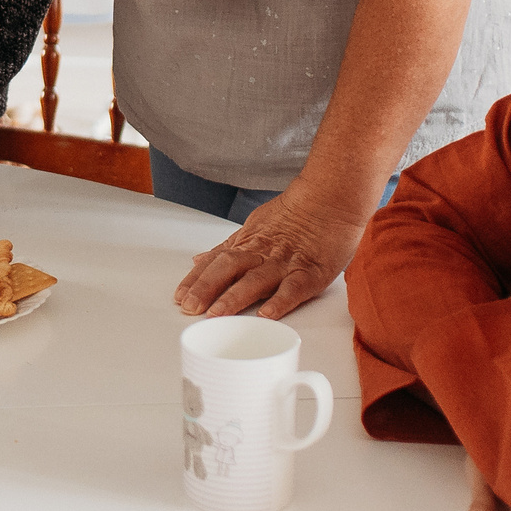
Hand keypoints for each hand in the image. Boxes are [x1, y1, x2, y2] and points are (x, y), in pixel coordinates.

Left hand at [173, 183, 366, 318]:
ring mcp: (286, 263)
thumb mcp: (256, 225)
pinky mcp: (311, 272)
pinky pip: (293, 288)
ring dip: (234, 297)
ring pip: (255, 280)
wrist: (331, 196)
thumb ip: (229, 247)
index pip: (215, 262)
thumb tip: (200, 260)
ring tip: (217, 314)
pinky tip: (266, 314)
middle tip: (190, 307)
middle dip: (206, 288)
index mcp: (249, 243)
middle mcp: (262, 253)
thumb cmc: (297, 212)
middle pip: (228, 268)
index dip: (196, 279)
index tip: (180, 296)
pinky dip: (280, 301)